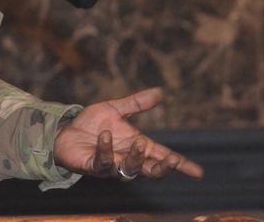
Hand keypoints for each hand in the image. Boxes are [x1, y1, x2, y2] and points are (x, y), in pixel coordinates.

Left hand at [53, 87, 202, 180]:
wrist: (65, 131)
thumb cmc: (91, 124)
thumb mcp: (115, 109)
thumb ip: (137, 103)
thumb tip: (160, 92)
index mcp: (135, 145)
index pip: (161, 157)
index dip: (180, 165)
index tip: (198, 172)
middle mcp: (126, 158)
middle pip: (151, 171)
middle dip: (162, 167)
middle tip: (170, 159)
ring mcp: (110, 164)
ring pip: (130, 171)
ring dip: (136, 159)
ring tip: (138, 143)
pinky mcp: (93, 166)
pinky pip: (103, 163)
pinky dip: (105, 149)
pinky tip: (104, 135)